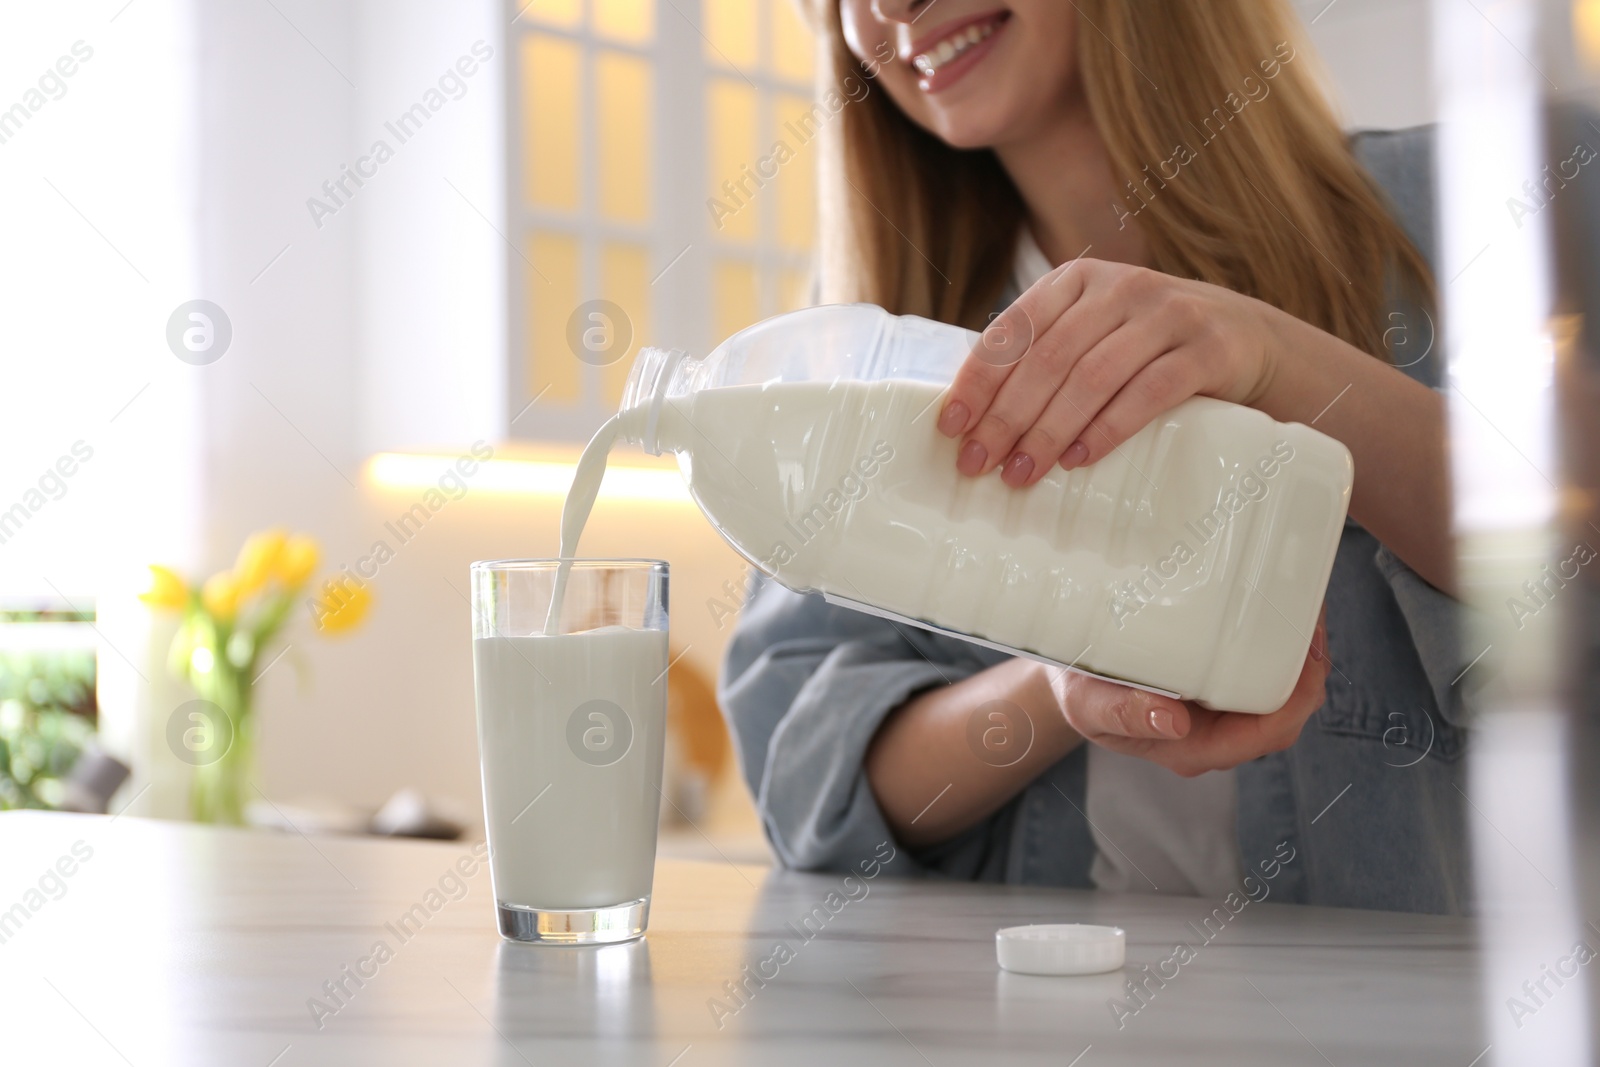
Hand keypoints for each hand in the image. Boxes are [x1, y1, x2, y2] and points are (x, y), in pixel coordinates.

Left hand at [938, 258, 1278, 486]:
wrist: (1250, 339)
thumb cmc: (1150, 348)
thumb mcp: (1096, 334)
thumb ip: (1045, 356)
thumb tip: (973, 419)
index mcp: (1077, 280)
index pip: (1015, 329)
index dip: (979, 380)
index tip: (952, 427)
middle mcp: (1120, 286)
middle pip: (1049, 358)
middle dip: (1007, 417)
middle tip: (979, 464)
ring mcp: (1167, 313)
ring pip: (1092, 376)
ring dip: (1049, 431)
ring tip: (1022, 473)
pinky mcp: (1207, 348)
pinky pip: (1148, 392)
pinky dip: (1108, 428)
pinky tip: (1080, 459)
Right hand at [1046, 607, 1329, 776]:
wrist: (1065, 668)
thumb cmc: (1076, 687)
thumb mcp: (1085, 701)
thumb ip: (1122, 715)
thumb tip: (1173, 723)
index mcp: (1190, 747)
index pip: (1262, 737)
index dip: (1294, 702)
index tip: (1304, 656)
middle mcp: (1214, 733)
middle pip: (1283, 716)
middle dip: (1306, 672)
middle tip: (1309, 618)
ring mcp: (1220, 710)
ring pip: (1280, 692)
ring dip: (1297, 653)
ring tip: (1301, 604)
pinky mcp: (1220, 682)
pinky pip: (1264, 670)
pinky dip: (1279, 642)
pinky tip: (1280, 608)